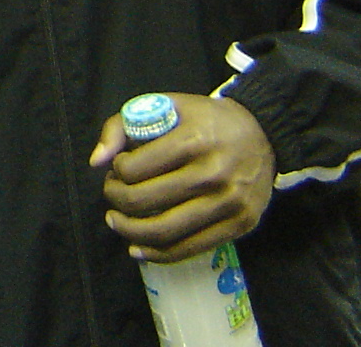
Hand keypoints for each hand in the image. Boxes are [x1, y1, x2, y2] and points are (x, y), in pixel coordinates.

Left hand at [90, 94, 274, 262]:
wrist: (264, 135)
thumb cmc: (207, 120)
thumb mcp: (166, 106)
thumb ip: (122, 126)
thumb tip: (96, 162)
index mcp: (192, 140)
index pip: (133, 169)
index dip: (116, 171)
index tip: (118, 168)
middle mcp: (213, 174)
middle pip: (144, 202)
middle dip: (116, 200)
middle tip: (113, 193)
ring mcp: (228, 203)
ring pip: (163, 231)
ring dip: (129, 231)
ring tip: (117, 221)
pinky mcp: (239, 225)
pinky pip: (189, 249)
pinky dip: (157, 254)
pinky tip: (137, 247)